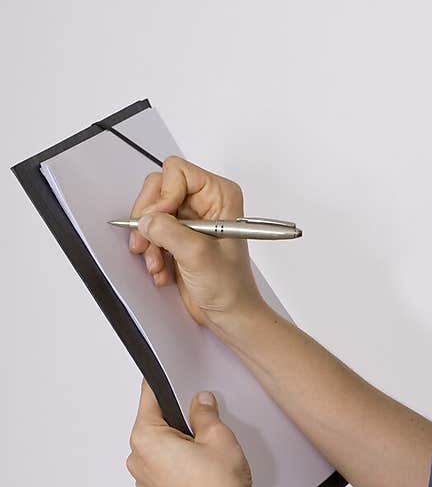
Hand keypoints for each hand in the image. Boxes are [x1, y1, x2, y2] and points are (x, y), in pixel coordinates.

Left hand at [126, 378, 265, 486]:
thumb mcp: (218, 437)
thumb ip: (205, 413)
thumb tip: (200, 402)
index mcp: (146, 439)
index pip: (149, 397)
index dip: (164, 383)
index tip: (170, 373)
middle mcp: (139, 461)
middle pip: (156, 422)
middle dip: (180, 417)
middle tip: (207, 418)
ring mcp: (147, 482)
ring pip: (163, 447)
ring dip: (183, 442)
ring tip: (211, 449)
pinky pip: (168, 468)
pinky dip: (184, 462)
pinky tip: (208, 467)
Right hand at [128, 155, 266, 330]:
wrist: (229, 314)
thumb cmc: (230, 287)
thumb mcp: (198, 255)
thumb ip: (169, 232)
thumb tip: (146, 219)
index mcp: (220, 195)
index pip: (177, 171)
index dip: (163, 194)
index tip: (160, 219)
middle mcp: (205, 202)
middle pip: (158, 189)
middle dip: (149, 219)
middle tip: (146, 241)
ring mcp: (190, 219)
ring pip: (150, 213)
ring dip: (149, 241)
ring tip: (158, 263)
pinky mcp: (178, 236)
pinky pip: (150, 232)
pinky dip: (151, 252)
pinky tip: (162, 270)